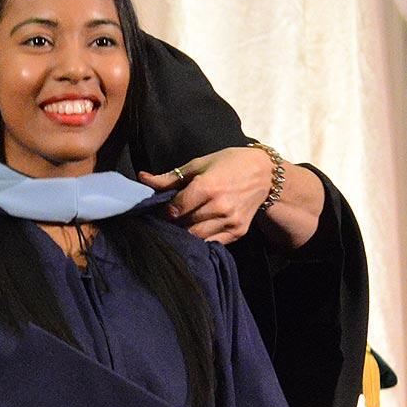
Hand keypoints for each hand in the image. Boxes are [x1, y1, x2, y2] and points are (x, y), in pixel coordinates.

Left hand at [139, 146, 272, 243]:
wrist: (265, 174)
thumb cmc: (228, 164)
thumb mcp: (198, 164)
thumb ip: (169, 178)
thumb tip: (142, 178)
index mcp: (208, 186)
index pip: (175, 209)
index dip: (166, 210)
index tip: (164, 207)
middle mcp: (220, 206)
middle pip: (184, 224)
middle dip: (174, 222)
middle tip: (171, 217)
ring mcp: (230, 221)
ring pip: (196, 237)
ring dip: (186, 232)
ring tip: (184, 223)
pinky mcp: (238, 232)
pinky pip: (212, 243)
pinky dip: (202, 239)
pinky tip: (199, 228)